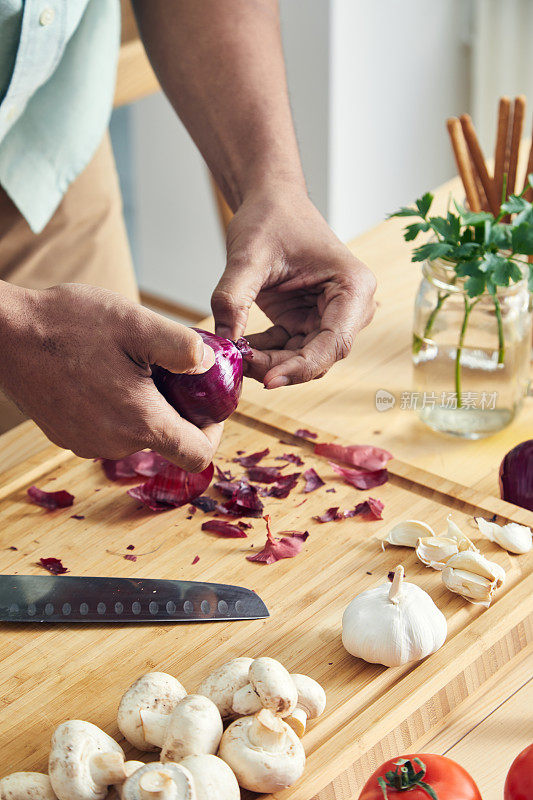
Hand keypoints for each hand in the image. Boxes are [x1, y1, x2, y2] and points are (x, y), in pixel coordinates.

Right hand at [0, 283, 221, 469]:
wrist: (3, 333)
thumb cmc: (67, 325)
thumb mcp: (136, 323)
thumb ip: (183, 348)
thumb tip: (211, 366)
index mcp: (140, 422)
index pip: (198, 454)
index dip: (214, 433)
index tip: (210, 406)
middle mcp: (114, 443)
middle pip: (168, 441)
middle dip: (178, 410)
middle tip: (171, 371)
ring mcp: (87, 443)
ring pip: (137, 434)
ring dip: (146, 407)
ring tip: (135, 366)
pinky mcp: (67, 436)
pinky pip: (108, 430)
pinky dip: (118, 408)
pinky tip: (106, 374)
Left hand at [212, 184, 376, 387]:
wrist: (269, 202)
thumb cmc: (271, 217)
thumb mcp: (247, 255)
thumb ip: (233, 298)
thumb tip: (223, 343)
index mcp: (353, 287)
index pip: (334, 343)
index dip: (302, 367)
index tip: (268, 379)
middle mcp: (350, 307)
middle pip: (319, 356)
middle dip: (280, 366)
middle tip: (240, 364)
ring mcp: (330, 316)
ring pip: (302, 358)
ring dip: (270, 362)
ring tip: (236, 353)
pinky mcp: (308, 321)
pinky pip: (288, 349)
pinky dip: (264, 352)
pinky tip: (240, 345)